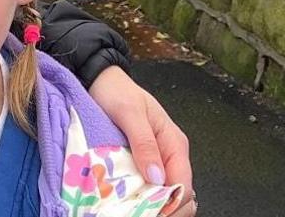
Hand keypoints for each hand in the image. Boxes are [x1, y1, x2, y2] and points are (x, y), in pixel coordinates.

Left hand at [89, 66, 196, 215]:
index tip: (151, 211)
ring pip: (163, 193)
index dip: (172, 203)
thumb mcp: (130, 113)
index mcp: (174, 143)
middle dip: (165, 208)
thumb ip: (144, 142)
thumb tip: (157, 176)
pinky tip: (127, 200)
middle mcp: (169, 155)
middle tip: (140, 212)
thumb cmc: (116, 92)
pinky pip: (146, 185)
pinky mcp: (140, 162)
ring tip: (132, 208)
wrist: (100, 79)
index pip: (184, 184)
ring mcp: (156, 159)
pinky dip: (140, 195)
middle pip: (178, 193)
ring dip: (152, 204)